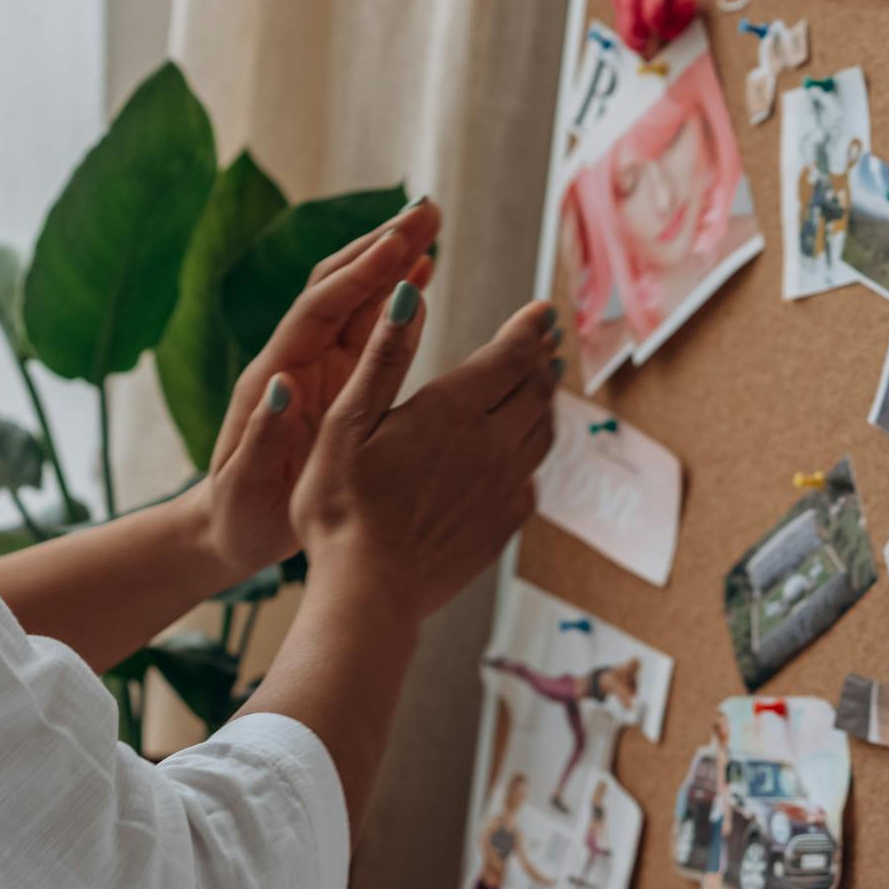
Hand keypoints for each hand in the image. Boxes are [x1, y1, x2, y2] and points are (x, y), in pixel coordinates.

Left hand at [195, 200, 442, 578]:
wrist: (230, 530)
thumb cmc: (238, 515)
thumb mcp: (245, 483)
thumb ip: (262, 434)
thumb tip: (281, 384)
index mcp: (274, 376)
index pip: (318, 309)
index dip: (358, 275)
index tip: (398, 242)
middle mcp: (297, 359)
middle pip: (340, 285)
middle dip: (382, 245)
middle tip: (428, 209)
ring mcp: (319, 367)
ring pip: (359, 300)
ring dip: (393, 261)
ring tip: (432, 225)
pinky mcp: (338, 383)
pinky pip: (370, 330)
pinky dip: (397, 299)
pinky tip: (423, 276)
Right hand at [287, 284, 561, 623]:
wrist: (368, 593)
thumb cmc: (342, 506)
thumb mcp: (346, 422)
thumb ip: (383, 356)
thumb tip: (409, 295)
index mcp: (452, 411)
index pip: (509, 356)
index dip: (529, 329)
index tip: (542, 311)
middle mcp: (491, 445)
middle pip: (535, 390)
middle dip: (541, 359)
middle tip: (546, 342)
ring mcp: (503, 488)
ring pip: (542, 432)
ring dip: (544, 402)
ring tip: (540, 386)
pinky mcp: (503, 525)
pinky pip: (531, 479)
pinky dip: (531, 454)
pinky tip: (518, 454)